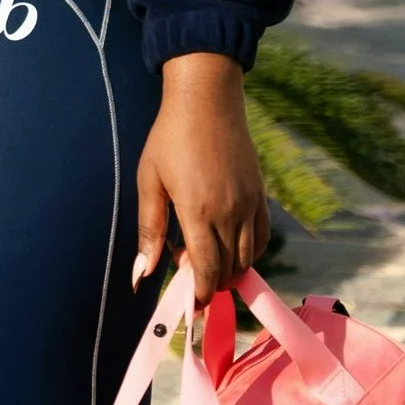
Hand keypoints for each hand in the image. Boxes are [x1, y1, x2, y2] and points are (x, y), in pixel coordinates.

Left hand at [134, 52, 268, 299]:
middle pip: (229, 269)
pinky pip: (262, 237)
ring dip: (229, 268)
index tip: (192, 303)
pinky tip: (230, 246)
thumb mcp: (149, 181)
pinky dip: (250, 252)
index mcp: (198, 212)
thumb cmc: (169, 138)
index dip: (201, 293)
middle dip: (211, 281)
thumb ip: (149, 230)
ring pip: (248, 257)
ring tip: (204, 256)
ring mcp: (250, 204)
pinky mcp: (261, 195)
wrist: (207, 101)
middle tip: (187, 270)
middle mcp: (230, 213)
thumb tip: (142, 274)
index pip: (207, 270)